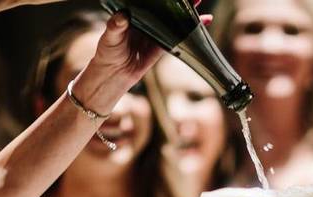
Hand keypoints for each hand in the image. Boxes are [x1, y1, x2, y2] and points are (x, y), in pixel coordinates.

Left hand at [75, 6, 212, 113]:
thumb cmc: (108, 52)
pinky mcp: (164, 44)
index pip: (149, 0)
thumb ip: (115, 26)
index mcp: (134, 12)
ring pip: (173, 19)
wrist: (115, 74)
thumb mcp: (110, 37)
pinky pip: (179, 35)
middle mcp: (147, 19)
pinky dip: (191, 30)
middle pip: (165, 6)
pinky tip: (204, 21)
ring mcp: (157, 31)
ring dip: (187, 11)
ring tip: (199, 0)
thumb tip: (123, 16)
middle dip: (178, 0)